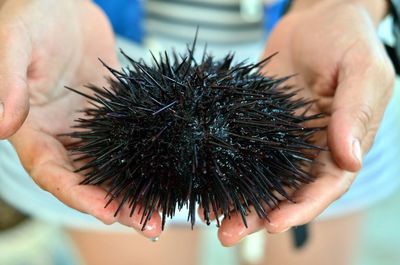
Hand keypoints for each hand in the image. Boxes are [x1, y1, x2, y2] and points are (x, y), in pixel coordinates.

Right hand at [1, 0, 160, 236]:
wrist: (61, 1)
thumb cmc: (32, 13)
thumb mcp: (15, 41)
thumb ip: (7, 81)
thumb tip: (1, 126)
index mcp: (33, 128)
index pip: (53, 173)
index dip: (79, 196)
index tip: (110, 213)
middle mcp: (61, 135)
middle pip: (87, 180)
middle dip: (116, 205)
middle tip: (150, 224)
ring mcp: (88, 127)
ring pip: (111, 168)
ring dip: (134, 190)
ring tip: (164, 210)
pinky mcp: (111, 115)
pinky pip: (128, 144)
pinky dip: (145, 161)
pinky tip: (168, 172)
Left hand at [216, 1, 394, 245]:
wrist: (316, 17)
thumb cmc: (346, 38)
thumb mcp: (361, 69)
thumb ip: (355, 112)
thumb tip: (349, 158)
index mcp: (340, 142)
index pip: (325, 186)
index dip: (302, 208)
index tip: (274, 224)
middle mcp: (310, 147)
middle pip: (287, 191)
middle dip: (260, 215)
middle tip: (229, 234)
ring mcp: (283, 138)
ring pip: (261, 178)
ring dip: (238, 200)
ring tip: (211, 217)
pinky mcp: (260, 124)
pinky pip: (244, 151)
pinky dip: (227, 169)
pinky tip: (206, 180)